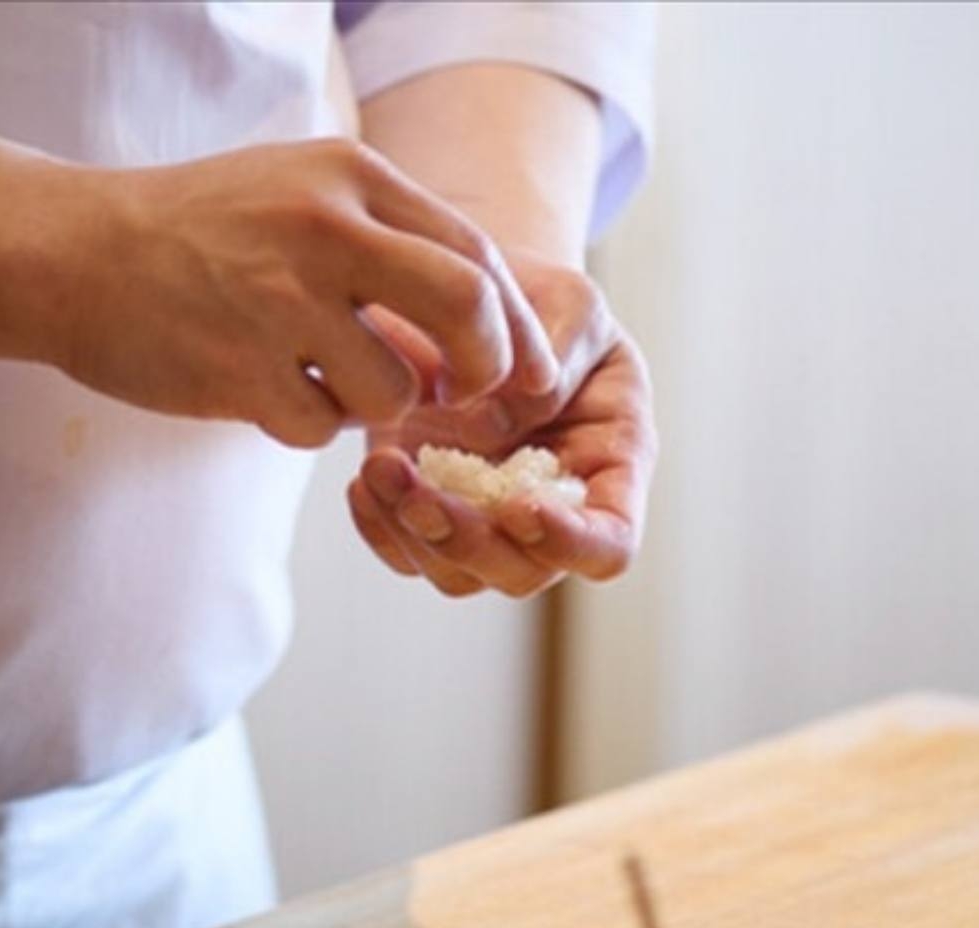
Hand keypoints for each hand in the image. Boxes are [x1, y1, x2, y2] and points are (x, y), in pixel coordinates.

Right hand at [54, 139, 557, 447]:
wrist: (72, 253)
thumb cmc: (200, 230)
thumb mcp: (301, 193)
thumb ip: (389, 242)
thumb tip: (481, 325)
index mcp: (350, 177)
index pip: (475, 253)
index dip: (510, 324)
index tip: (512, 367)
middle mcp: (323, 228)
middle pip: (464, 308)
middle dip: (484, 366)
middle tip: (464, 396)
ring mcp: (278, 301)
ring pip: (392, 389)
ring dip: (374, 405)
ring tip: (325, 381)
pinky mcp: (237, 370)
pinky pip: (320, 427)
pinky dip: (308, 424)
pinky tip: (270, 392)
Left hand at [346, 250, 656, 596]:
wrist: (478, 301)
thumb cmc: (543, 303)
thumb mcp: (568, 301)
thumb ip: (555, 351)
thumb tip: (501, 421)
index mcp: (612, 463)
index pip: (610, 542)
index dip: (570, 542)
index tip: (517, 505)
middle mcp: (555, 508)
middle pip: (522, 572)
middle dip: (467, 541)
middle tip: (417, 491)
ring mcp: (491, 519)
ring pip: (458, 575)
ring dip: (414, 534)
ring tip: (378, 467)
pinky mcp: (435, 513)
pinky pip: (407, 553)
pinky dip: (381, 527)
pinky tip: (366, 480)